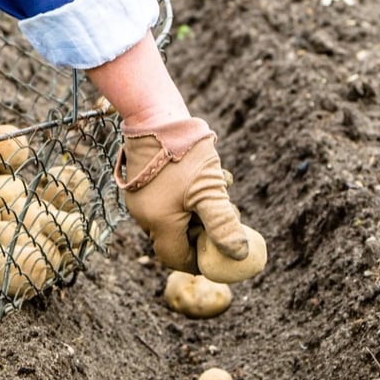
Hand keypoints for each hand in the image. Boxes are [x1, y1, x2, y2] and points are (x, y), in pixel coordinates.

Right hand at [115, 118, 248, 272]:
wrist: (154, 117)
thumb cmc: (184, 156)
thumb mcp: (210, 190)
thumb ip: (223, 224)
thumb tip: (239, 254)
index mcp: (158, 223)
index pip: (177, 258)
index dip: (199, 262)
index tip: (221, 255)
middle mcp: (144, 216)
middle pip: (176, 238)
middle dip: (204, 232)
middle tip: (227, 219)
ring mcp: (140, 199)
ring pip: (174, 218)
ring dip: (200, 211)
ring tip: (220, 189)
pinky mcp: (142, 184)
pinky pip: (167, 201)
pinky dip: (188, 197)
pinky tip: (206, 177)